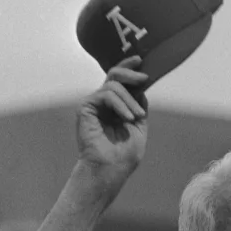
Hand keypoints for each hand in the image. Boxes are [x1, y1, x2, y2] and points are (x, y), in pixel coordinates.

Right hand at [76, 55, 148, 183]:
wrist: (111, 170)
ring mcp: (93, 104)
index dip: (129, 68)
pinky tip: (128, 118)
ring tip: (136, 118)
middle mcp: (103, 103)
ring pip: (113, 86)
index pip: (120, 81)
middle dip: (130, 73)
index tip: (141, 60)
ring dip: (129, 101)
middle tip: (144, 78)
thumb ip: (139, 107)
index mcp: (115, 107)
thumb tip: (140, 90)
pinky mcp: (86, 107)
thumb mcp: (139, 127)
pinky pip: (106, 95)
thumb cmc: (124, 156)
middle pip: (114, 75)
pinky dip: (120, 105)